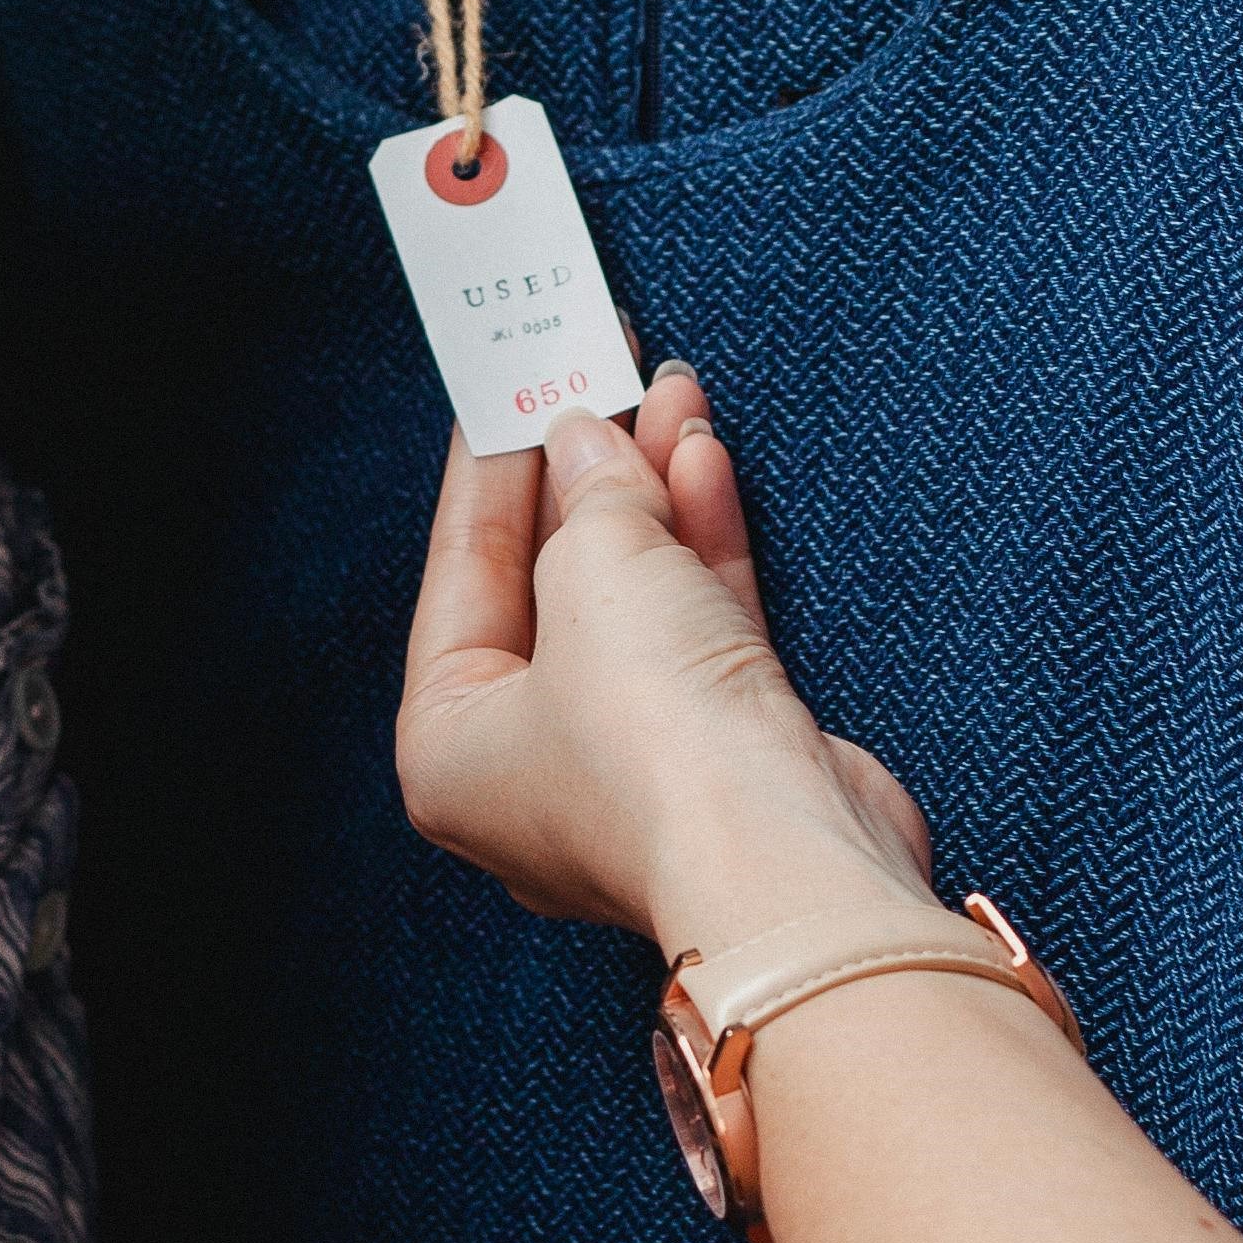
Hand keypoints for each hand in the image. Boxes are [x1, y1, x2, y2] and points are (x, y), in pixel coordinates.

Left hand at [399, 365, 942, 955]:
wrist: (790, 863)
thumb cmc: (657, 749)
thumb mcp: (595, 576)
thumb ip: (589, 497)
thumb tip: (588, 442)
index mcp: (451, 748)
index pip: (458, 578)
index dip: (486, 474)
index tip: (506, 392)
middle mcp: (532, 766)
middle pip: (547, 587)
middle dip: (581, 477)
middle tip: (595, 379)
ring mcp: (633, 765)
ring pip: (632, 601)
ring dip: (651, 496)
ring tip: (667, 396)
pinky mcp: (724, 755)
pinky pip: (698, 628)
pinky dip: (702, 546)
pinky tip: (704, 461)